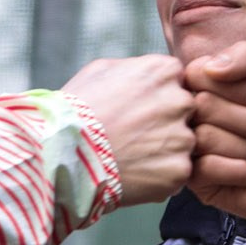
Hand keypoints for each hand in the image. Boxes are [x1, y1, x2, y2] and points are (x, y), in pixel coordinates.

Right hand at [62, 54, 194, 207]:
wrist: (61, 154)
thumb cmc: (75, 111)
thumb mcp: (101, 71)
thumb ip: (135, 68)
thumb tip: (147, 73)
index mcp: (164, 71)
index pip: (178, 82)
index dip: (157, 98)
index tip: (137, 110)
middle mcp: (180, 101)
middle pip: (185, 112)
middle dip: (166, 123)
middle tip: (135, 135)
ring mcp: (182, 138)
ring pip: (183, 144)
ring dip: (164, 151)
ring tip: (131, 156)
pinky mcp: (179, 171)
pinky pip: (177, 173)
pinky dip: (159, 176)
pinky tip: (134, 173)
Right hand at [182, 42, 245, 244]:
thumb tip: (210, 67)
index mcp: (209, 87)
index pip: (197, 72)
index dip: (236, 88)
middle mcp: (195, 116)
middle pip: (201, 105)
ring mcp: (193, 149)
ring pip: (203, 137)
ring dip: (244, 147)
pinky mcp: (196, 181)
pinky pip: (204, 168)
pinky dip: (238, 170)